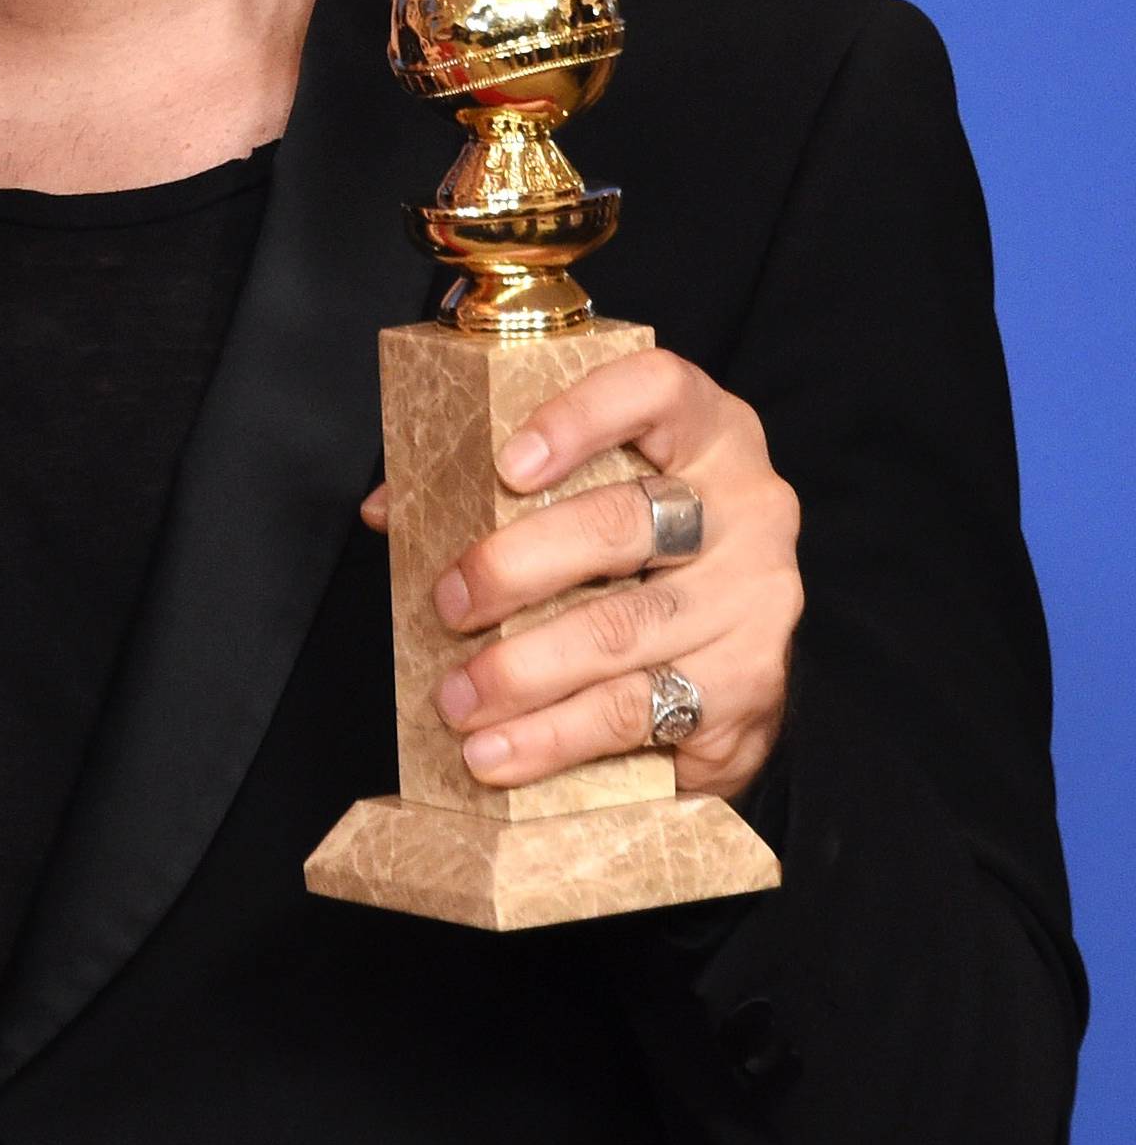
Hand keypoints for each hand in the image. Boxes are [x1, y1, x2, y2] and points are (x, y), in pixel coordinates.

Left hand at [359, 350, 801, 798]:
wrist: (737, 649)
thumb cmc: (639, 549)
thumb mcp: (592, 493)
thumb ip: (496, 486)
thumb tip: (388, 510)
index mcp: (707, 430)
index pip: (654, 390)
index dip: (578, 418)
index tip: (504, 467)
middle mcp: (749, 506)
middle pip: (621, 525)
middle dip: (516, 567)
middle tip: (448, 604)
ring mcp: (757, 599)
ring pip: (624, 632)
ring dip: (524, 674)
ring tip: (456, 701)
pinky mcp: (750, 686)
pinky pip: (640, 714)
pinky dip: (557, 739)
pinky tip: (501, 754)